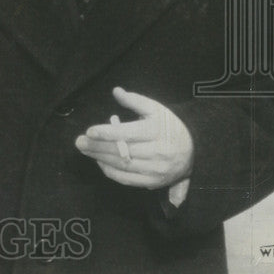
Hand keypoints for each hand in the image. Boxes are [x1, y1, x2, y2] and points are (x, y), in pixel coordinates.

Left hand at [75, 87, 192, 189]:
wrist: (195, 150)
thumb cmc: (170, 125)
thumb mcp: (156, 108)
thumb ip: (135, 100)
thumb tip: (116, 91)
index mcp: (157, 132)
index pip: (128, 133)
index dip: (107, 133)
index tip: (89, 131)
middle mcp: (158, 152)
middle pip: (122, 151)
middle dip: (98, 147)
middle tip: (79, 142)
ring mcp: (156, 170)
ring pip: (123, 166)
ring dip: (100, 158)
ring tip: (85, 150)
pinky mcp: (153, 182)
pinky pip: (127, 180)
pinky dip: (111, 172)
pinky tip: (99, 162)